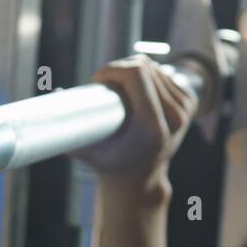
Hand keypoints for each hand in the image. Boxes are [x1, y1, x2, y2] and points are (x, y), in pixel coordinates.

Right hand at [69, 54, 197, 193]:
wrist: (141, 178)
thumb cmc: (109, 164)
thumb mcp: (87, 152)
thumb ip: (68, 130)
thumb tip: (55, 95)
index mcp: (154, 128)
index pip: (137, 75)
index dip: (113, 69)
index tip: (97, 80)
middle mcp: (175, 118)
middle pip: (144, 67)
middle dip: (119, 70)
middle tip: (104, 86)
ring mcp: (186, 110)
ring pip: (154, 67)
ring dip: (132, 71)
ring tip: (118, 90)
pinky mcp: (190, 102)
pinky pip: (164, 73)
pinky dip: (147, 75)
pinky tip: (136, 90)